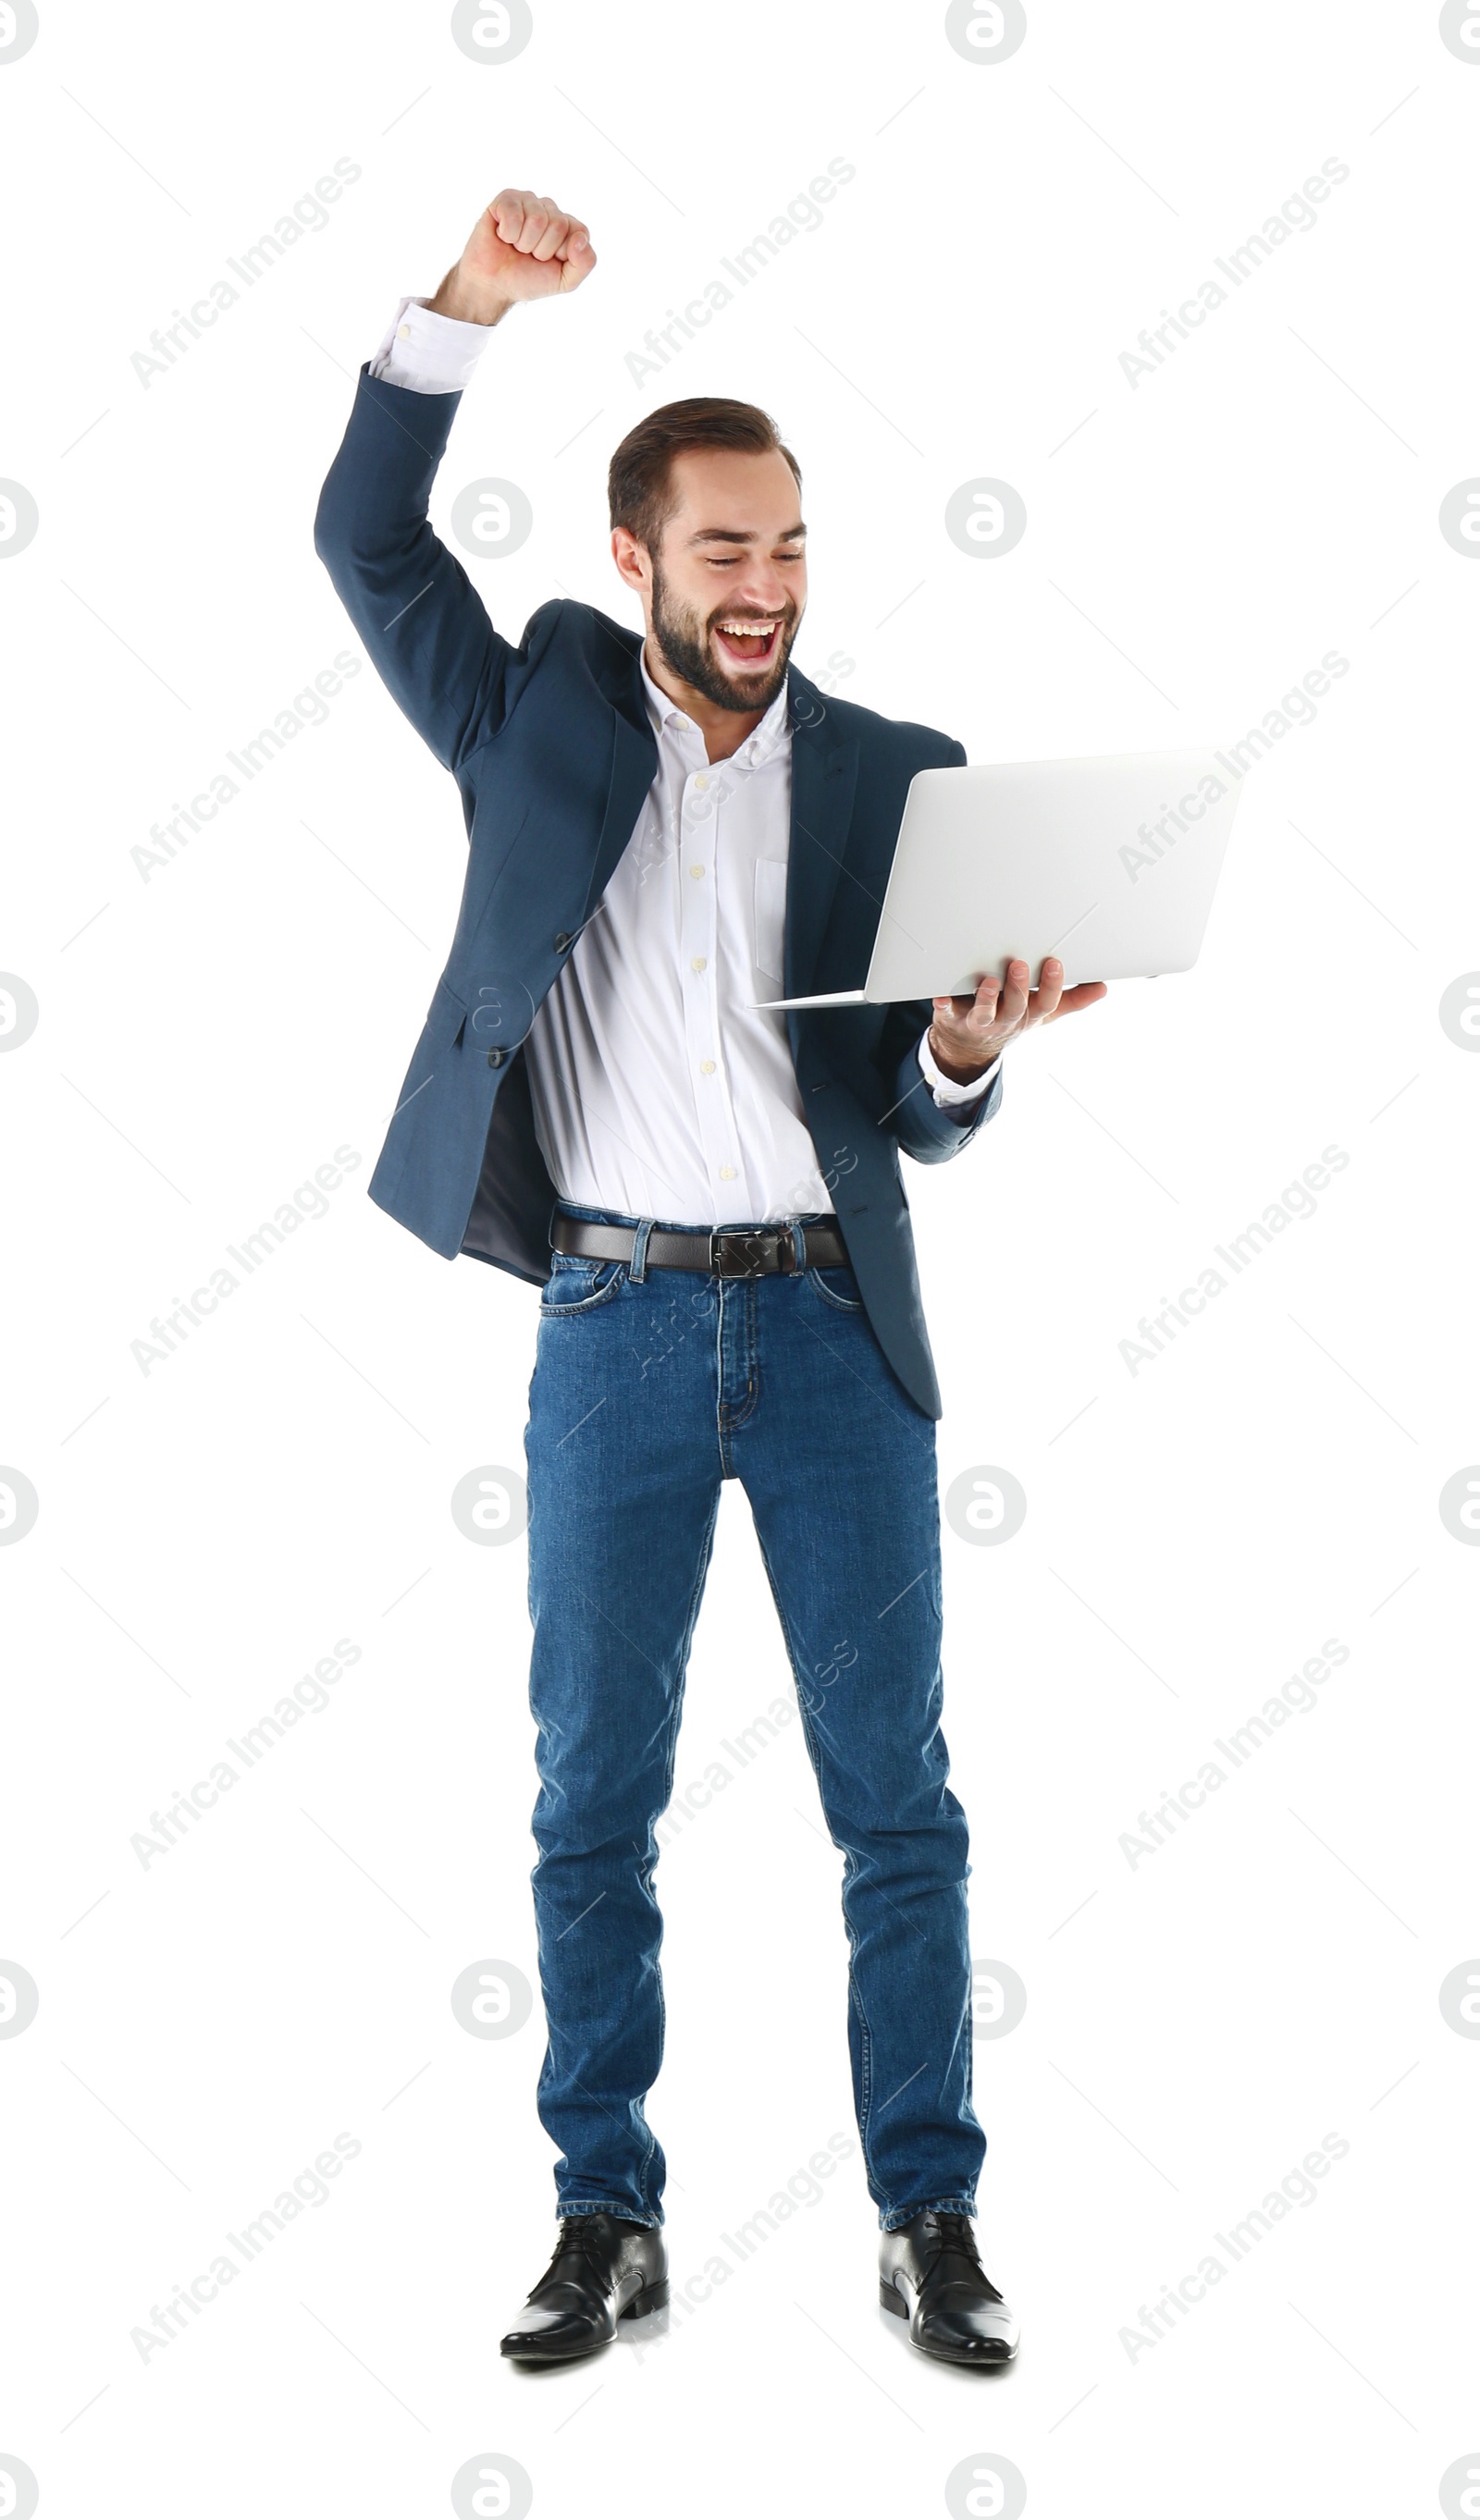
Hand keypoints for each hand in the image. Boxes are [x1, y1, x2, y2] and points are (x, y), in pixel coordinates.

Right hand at [429, 188, 596, 325]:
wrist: (494, 285)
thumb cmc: (528, 279)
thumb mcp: (565, 281)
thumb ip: (585, 263)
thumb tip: (580, 238)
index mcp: (568, 226)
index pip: (579, 231)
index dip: (562, 253)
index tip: (548, 261)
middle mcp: (550, 209)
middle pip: (559, 224)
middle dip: (542, 250)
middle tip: (528, 255)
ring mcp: (529, 201)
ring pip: (537, 219)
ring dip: (523, 243)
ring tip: (515, 246)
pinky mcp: (507, 198)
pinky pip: (515, 214)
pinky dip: (507, 233)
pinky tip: (502, 236)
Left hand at [929, 958, 1107, 1080]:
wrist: (968, 1045)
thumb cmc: (1010, 1019)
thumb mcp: (1042, 1013)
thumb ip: (1070, 1000)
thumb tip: (1102, 988)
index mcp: (1028, 1015)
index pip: (1044, 1004)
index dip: (1050, 986)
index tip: (1054, 963)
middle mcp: (1005, 1020)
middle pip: (1015, 1008)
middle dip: (1018, 989)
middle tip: (1018, 964)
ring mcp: (978, 1021)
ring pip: (984, 1014)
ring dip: (987, 999)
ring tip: (989, 981)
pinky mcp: (951, 1017)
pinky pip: (946, 1012)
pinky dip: (943, 1004)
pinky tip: (941, 995)